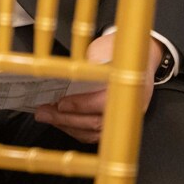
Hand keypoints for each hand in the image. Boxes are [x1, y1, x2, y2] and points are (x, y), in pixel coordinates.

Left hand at [32, 31, 151, 143]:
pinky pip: (95, 134)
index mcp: (127, 87)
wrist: (139, 55)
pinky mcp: (116, 124)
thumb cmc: (119, 51)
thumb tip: (65, 75)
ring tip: (47, 117)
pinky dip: (76, 130)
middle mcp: (128, 107)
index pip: (102, 103)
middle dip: (65, 118)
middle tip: (43, 112)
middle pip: (95, 122)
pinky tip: (61, 122)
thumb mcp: (103, 49)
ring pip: (93, 132)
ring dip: (67, 126)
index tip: (60, 103)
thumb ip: (88, 64)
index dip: (80, 105)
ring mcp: (124, 118)